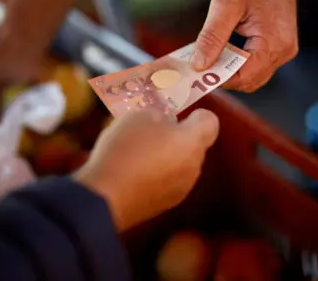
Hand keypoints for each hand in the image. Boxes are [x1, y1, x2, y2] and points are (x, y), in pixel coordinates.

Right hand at [75, 108, 218, 231]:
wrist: (106, 198)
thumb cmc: (126, 150)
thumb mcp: (140, 115)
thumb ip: (160, 114)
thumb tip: (166, 120)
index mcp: (193, 141)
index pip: (210, 122)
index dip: (197, 114)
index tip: (179, 113)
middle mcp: (194, 166)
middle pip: (194, 144)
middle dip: (177, 135)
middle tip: (151, 129)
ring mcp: (181, 188)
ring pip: (180, 163)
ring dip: (166, 155)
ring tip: (137, 152)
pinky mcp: (165, 204)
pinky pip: (167, 181)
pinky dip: (156, 174)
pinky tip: (133, 171)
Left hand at [191, 0, 298, 91]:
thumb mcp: (225, 2)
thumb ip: (212, 36)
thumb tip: (199, 65)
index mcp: (273, 43)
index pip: (243, 77)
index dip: (219, 79)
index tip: (196, 73)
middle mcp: (283, 51)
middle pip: (248, 80)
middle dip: (223, 76)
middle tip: (199, 65)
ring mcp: (283, 49)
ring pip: (252, 74)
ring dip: (229, 69)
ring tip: (209, 55)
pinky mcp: (279, 45)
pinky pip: (257, 63)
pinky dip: (238, 61)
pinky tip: (223, 50)